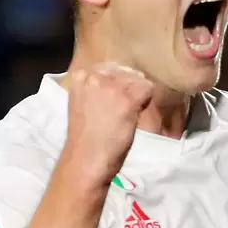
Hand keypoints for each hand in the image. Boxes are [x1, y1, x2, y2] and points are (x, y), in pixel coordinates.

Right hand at [61, 63, 154, 186]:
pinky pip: (147, 89)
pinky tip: (136, 115)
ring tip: (128, 114)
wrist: (85, 159)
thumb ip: (96, 89)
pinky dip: (147, 101)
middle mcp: (94, 76)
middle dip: (128, 86)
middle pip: (125, 71)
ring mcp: (111, 87)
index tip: (114, 100)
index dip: (117, 83)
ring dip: (137, 94)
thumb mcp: (84, 103)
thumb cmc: (84, 138)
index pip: (109, 67)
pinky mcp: (127, 100)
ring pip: (137, 79)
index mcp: (80, 76)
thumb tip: (118, 81)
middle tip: (122, 109)